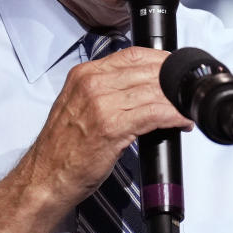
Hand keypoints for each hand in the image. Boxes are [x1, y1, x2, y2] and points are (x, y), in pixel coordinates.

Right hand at [29, 45, 192, 204]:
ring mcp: (101, 104)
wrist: (45, 178)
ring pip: (153, 91)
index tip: (175, 68)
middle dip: (173, 80)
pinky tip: (181, 121)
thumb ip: (105, 90)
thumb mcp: (79, 106)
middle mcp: (91, 84)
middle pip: (146, 70)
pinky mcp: (112, 126)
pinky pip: (154, 113)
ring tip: (186, 108)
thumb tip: (140, 87)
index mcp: (84, 75)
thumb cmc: (63, 148)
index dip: (160, 59)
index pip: (132, 54)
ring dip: (176, 99)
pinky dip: (173, 116)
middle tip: (187, 90)